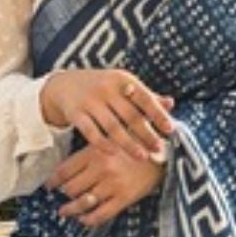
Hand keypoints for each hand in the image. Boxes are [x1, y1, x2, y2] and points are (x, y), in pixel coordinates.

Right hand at [40, 68, 175, 163]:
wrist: (64, 85)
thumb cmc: (103, 88)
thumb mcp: (123, 86)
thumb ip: (145, 96)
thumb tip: (171, 104)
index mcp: (122, 80)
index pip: (144, 98)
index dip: (158, 114)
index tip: (171, 130)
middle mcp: (107, 88)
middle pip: (131, 115)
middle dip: (147, 134)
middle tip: (159, 148)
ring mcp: (90, 100)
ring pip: (112, 126)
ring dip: (129, 143)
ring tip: (142, 156)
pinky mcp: (75, 113)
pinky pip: (90, 132)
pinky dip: (102, 144)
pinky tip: (114, 153)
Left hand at [46, 138, 166, 227]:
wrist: (169, 149)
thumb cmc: (141, 138)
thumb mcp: (117, 132)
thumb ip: (96, 138)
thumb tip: (78, 141)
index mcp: (96, 150)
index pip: (65, 170)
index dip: (54, 180)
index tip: (50, 185)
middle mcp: (101, 168)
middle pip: (70, 188)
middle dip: (64, 194)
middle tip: (63, 196)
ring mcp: (112, 184)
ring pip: (82, 203)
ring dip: (70, 210)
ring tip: (65, 212)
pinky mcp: (125, 198)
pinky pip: (100, 215)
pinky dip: (89, 220)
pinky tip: (84, 219)